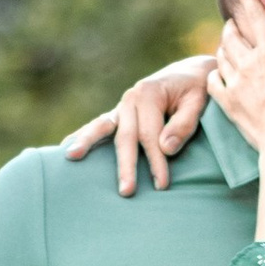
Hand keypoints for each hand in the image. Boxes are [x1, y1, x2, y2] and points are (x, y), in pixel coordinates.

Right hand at [62, 55, 211, 195]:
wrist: (191, 73)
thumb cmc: (197, 90)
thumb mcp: (198, 102)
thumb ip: (184, 124)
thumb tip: (165, 148)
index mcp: (148, 93)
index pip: (150, 134)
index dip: (156, 160)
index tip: (162, 184)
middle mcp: (130, 99)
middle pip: (125, 137)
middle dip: (125, 165)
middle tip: (126, 192)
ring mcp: (121, 107)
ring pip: (102, 128)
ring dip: (87, 143)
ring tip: (71, 157)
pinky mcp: (118, 115)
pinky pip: (98, 127)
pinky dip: (83, 136)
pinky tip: (66, 148)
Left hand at [208, 0, 264, 162]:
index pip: (255, 15)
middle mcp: (248, 63)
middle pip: (231, 34)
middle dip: (233, 24)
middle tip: (236, 22)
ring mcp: (235, 84)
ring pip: (222, 54)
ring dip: (224, 45)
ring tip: (229, 43)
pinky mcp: (228, 104)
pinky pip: (214, 81)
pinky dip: (216, 72)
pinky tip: (221, 73)